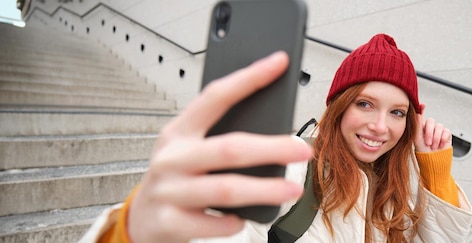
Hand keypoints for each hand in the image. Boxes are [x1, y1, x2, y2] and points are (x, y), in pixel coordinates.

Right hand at [128, 51, 312, 242]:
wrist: (142, 219)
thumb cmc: (176, 178)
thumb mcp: (189, 149)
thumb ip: (220, 137)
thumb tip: (274, 131)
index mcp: (179, 131)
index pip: (216, 97)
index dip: (249, 78)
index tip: (278, 64)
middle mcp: (172, 158)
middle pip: (229, 148)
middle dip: (272, 148)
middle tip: (303, 150)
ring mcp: (168, 190)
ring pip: (225, 189)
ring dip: (264, 189)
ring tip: (293, 189)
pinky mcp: (168, 222)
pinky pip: (211, 223)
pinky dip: (232, 222)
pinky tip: (244, 219)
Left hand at [413, 104, 451, 151]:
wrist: (433, 160)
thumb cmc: (423, 151)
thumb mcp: (417, 139)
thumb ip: (417, 126)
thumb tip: (417, 114)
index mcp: (421, 127)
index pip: (422, 116)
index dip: (422, 109)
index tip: (423, 105)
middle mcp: (430, 127)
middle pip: (431, 121)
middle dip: (429, 133)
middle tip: (428, 143)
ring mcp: (438, 130)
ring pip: (439, 126)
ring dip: (436, 137)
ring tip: (433, 146)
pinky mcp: (446, 134)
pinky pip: (446, 131)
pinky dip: (442, 139)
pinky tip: (440, 145)